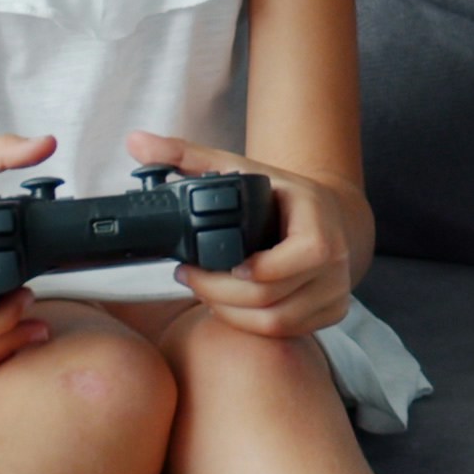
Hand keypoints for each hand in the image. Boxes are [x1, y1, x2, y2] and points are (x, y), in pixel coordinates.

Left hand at [128, 132, 368, 339]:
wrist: (330, 215)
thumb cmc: (279, 194)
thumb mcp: (239, 167)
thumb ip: (186, 155)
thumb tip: (137, 141)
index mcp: (318, 220)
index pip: (283, 263)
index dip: (241, 274)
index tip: (201, 265)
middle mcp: (335, 259)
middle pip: (270, 299)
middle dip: (219, 293)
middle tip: (188, 278)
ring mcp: (336, 290)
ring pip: (275, 323)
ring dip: (231, 313)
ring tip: (205, 291)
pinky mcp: (332, 312)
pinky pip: (285, 332)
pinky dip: (250, 324)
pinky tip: (230, 306)